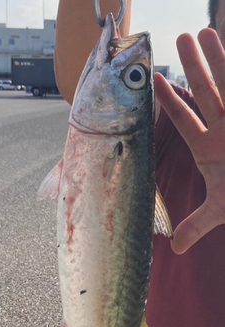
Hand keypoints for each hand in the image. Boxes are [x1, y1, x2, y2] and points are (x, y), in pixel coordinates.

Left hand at [155, 28, 224, 253]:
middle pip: (206, 92)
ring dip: (219, 59)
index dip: (170, 102)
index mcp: (208, 149)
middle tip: (180, 39)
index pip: (185, 120)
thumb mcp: (221, 208)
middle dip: (194, 67)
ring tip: (204, 32)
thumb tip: (173, 248)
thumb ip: (196, 224)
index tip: (155, 83)